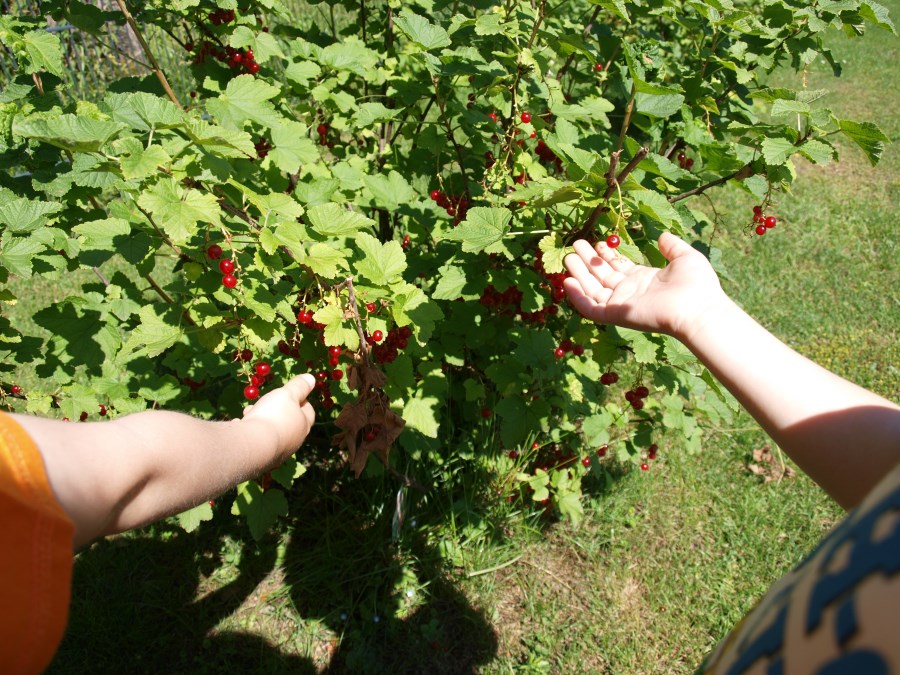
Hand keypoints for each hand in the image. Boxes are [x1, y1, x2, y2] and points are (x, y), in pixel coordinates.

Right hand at [241, 373, 316, 464]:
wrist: (253, 446)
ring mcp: (278, 452)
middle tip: (264, 402)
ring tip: (248, 412)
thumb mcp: (287, 394)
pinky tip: (240, 427)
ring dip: (261, 421)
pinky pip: (257, 443)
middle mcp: (294, 441)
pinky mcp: (262, 460)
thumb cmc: (273, 415)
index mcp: (303, 426)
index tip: (289, 393)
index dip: (300, 400)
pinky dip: (249, 433)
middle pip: (288, 422)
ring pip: (271, 432)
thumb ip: (299, 386)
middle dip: (276, 410)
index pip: (308, 411)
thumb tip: (312, 379)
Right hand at [563, 233, 725, 339]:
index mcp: (644, 279)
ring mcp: (622, 303)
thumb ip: (673, 246)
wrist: (697, 309)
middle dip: (588, 260)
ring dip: (579, 273)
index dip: (606, 255)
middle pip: (602, 275)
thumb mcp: (685, 258)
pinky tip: (568, 281)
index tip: (598, 242)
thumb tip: (663, 236)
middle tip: (576, 244)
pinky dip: (578, 297)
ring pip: (593, 289)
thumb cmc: (696, 285)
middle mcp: (630, 292)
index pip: (618, 266)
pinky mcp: (616, 314)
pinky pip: (591, 308)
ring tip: (568, 256)